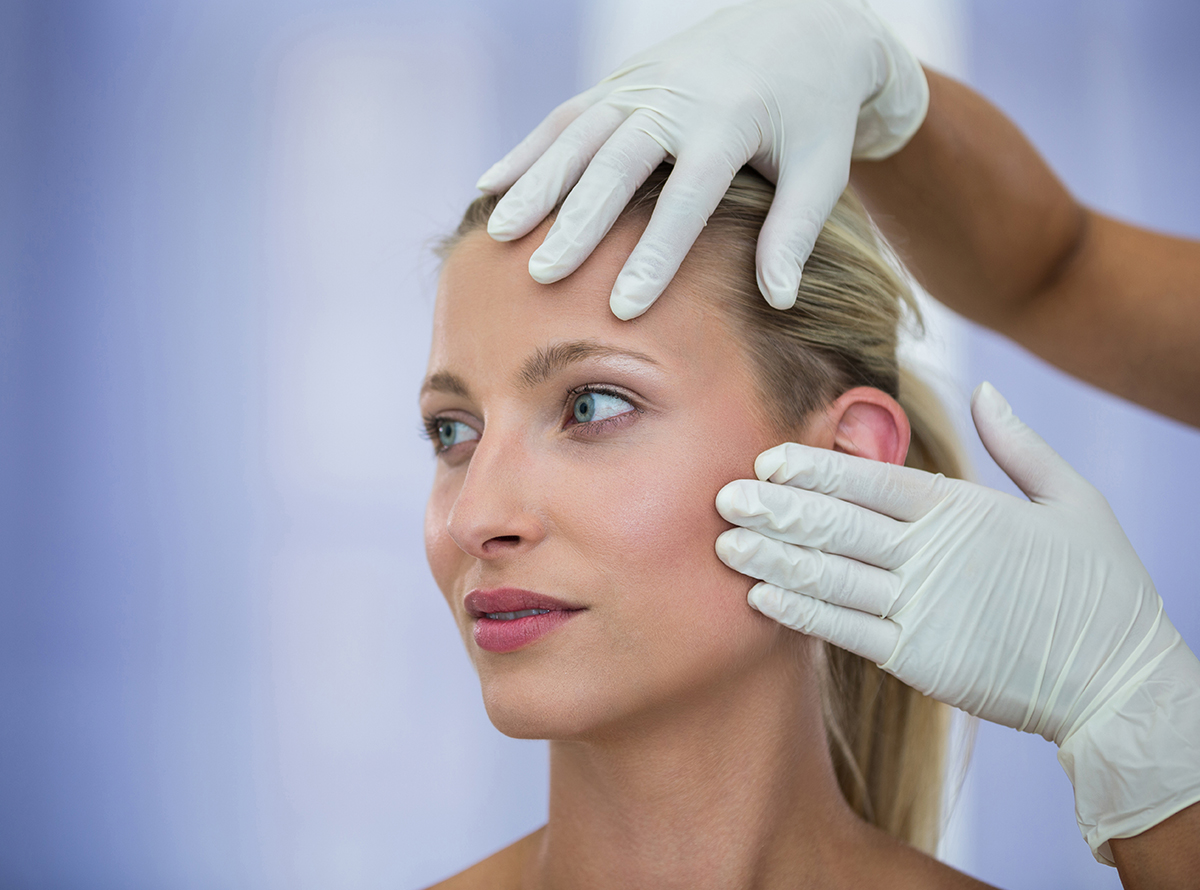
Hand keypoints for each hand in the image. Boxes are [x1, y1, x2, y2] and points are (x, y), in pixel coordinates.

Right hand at [476, 0, 927, 319]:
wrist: (803, 23)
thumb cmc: (815, 113)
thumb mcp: (822, 170)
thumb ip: (793, 233)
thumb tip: (778, 302)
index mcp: (731, 118)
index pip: (686, 195)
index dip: (656, 253)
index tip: (625, 306)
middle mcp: (678, 95)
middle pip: (616, 162)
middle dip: (578, 221)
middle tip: (544, 275)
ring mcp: (643, 82)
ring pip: (578, 134)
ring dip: (537, 183)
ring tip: (500, 234)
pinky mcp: (622, 79)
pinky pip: (566, 114)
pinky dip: (527, 149)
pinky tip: (491, 185)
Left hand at [714, 382, 1199, 862]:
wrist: (1118, 683)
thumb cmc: (1099, 587)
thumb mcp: (1074, 500)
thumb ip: (1019, 444)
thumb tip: (985, 389)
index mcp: (962, 509)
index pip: (870, 478)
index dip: (813, 467)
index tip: (767, 460)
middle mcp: (933, 554)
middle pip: (835, 523)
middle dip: (774, 508)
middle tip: (723, 497)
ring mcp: (922, 608)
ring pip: (828, 575)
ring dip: (771, 557)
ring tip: (725, 543)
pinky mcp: (917, 660)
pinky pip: (842, 629)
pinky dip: (798, 611)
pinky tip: (761, 596)